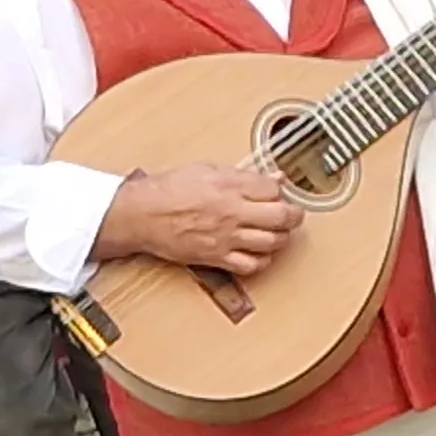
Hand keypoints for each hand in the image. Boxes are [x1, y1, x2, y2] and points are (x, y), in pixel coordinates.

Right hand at [92, 162, 302, 277]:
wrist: (141, 214)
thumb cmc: (168, 190)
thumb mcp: (207, 169)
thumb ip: (244, 175)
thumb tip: (273, 177)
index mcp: (230, 186)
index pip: (274, 189)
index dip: (281, 191)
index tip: (279, 192)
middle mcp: (232, 212)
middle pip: (282, 216)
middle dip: (294, 215)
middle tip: (292, 214)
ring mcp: (226, 237)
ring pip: (273, 242)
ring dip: (281, 237)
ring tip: (278, 232)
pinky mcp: (217, 257)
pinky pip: (251, 265)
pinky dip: (262, 260)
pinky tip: (260, 252)